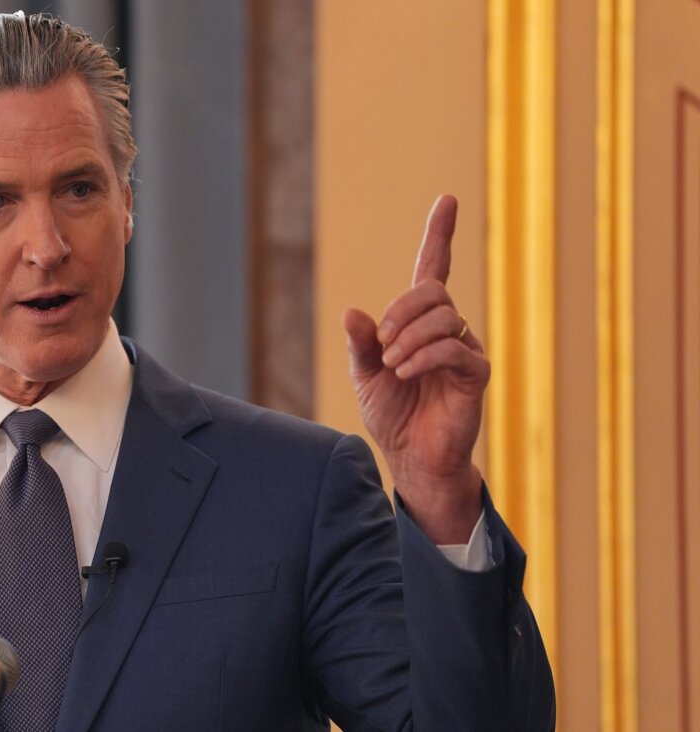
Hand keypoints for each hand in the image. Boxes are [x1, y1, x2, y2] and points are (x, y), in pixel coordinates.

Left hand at [342, 195, 487, 543]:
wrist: (412, 457)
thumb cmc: (392, 414)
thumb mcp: (365, 375)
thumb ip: (361, 343)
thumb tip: (353, 312)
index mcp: (419, 323)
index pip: (434, 268)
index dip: (439, 235)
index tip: (446, 200)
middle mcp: (448, 329)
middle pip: (433, 290)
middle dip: (401, 310)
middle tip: (383, 343)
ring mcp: (465, 349)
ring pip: (443, 317)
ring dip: (409, 337)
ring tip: (394, 365)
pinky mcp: (476, 374)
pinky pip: (453, 349)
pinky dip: (424, 356)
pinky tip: (406, 373)